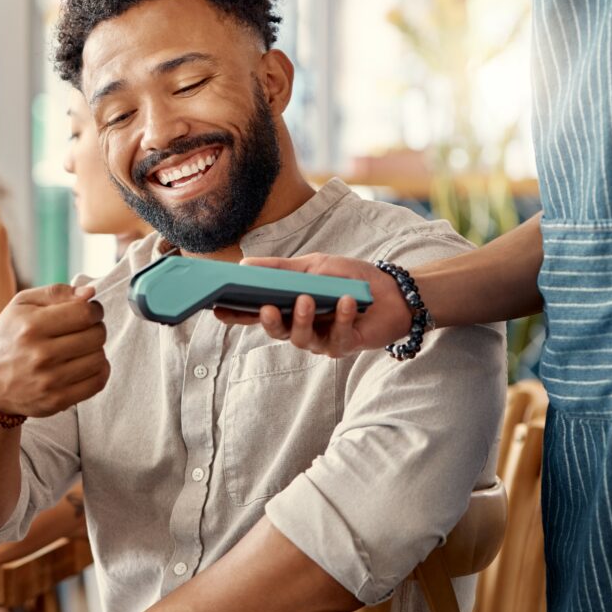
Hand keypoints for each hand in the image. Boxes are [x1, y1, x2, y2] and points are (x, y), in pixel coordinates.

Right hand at [0, 284, 109, 417]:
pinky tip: (86, 364)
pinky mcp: (56, 401)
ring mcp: (49, 381)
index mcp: (31, 326)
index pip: (85, 313)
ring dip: (96, 349)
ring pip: (99, 358)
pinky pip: (97, 382)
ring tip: (82, 347)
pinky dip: (99, 370)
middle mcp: (40, 355)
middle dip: (96, 328)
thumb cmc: (9, 336)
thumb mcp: (22, 304)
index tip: (91, 311)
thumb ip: (56, 292)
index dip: (95, 309)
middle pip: (96, 336)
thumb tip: (90, 293)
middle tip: (86, 329)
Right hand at [214, 253, 411, 357]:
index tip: (217, 308)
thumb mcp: (313, 265)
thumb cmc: (352, 278)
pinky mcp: (344, 346)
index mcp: (288, 308)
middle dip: (268, 321)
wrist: (394, 291)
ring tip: (307, 299)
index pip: (255, 314)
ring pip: (301, 339)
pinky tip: (344, 301)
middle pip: (275, 331)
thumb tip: (243, 265)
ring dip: (302, 319)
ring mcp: (321, 340)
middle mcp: (300, 327)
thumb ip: (280, 269)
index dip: (235, 314)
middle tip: (265, 307)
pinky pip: (336, 337)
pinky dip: (340, 317)